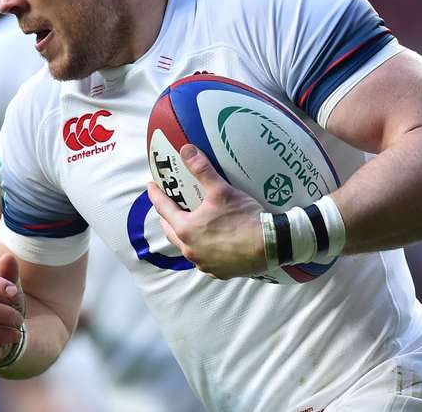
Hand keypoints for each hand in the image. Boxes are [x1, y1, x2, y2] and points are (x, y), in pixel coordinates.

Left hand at [148, 144, 266, 279]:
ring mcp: (203, 263)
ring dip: (184, 234)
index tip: (151, 186)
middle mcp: (190, 249)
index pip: (163, 208)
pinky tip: (210, 242)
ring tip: (189, 223)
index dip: (156, 195)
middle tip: (169, 204)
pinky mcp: (218, 271)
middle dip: (167, 216)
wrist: (270, 245)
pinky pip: (203, 259)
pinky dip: (201, 248)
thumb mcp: (221, 190)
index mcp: (186, 229)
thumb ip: (202, 169)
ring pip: (186, 246)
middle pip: (170, 230)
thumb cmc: (244, 217)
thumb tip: (186, 150)